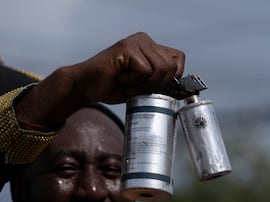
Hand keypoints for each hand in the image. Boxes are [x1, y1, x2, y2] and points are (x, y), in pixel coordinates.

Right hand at [70, 32, 184, 103]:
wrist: (87, 86)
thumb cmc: (114, 86)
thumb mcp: (144, 87)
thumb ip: (161, 83)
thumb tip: (182, 91)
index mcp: (151, 48)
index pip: (179, 60)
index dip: (174, 77)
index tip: (159, 89)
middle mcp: (145, 41)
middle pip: (171, 67)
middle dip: (157, 85)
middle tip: (138, 89)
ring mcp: (136, 42)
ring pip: (160, 69)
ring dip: (145, 85)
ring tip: (128, 84)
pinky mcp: (126, 48)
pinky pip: (144, 70)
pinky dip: (134, 82)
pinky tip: (121, 79)